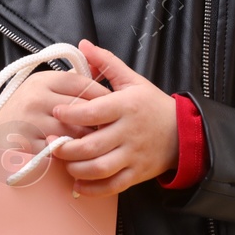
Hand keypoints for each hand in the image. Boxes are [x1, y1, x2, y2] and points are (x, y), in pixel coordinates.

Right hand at [0, 68, 109, 154]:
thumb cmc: (27, 105)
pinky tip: (81, 155)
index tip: (115, 104)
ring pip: (74, 132)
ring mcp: (31, 124)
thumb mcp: (44, 85)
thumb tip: (102, 70)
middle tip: (114, 125)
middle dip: (100, 119)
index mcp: (43, 80)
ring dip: (89, 138)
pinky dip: (73, 154)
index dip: (103, 94)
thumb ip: (71, 80)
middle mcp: (36, 99)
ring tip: (101, 141)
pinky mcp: (29, 146)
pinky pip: (60, 151)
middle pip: (82, 110)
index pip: (83, 84)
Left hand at [50, 40, 177, 196]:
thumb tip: (83, 44)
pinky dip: (92, 189)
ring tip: (63, 162)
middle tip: (51, 142)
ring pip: (100, 168)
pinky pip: (112, 185)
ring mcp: (133, 155)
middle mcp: (129, 132)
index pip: (93, 111)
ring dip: (76, 169)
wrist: (183, 133)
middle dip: (66, 147)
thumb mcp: (132, 80)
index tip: (56, 111)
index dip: (71, 112)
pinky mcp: (136, 174)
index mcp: (126, 106)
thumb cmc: (152, 105)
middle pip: (92, 145)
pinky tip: (77, 185)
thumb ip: (106, 63)